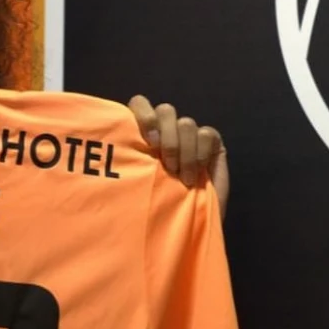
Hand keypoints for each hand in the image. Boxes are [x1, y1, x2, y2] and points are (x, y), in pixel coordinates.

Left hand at [128, 96, 229, 219]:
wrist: (190, 224)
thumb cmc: (159, 207)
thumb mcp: (138, 183)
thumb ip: (131, 161)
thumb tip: (116, 146)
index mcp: (144, 135)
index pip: (140, 103)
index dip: (143, 114)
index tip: (148, 142)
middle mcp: (167, 130)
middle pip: (166, 110)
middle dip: (167, 138)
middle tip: (167, 166)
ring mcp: (190, 135)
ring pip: (186, 123)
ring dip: (184, 153)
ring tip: (183, 178)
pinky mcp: (211, 142)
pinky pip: (206, 134)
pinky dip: (201, 154)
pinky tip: (199, 174)